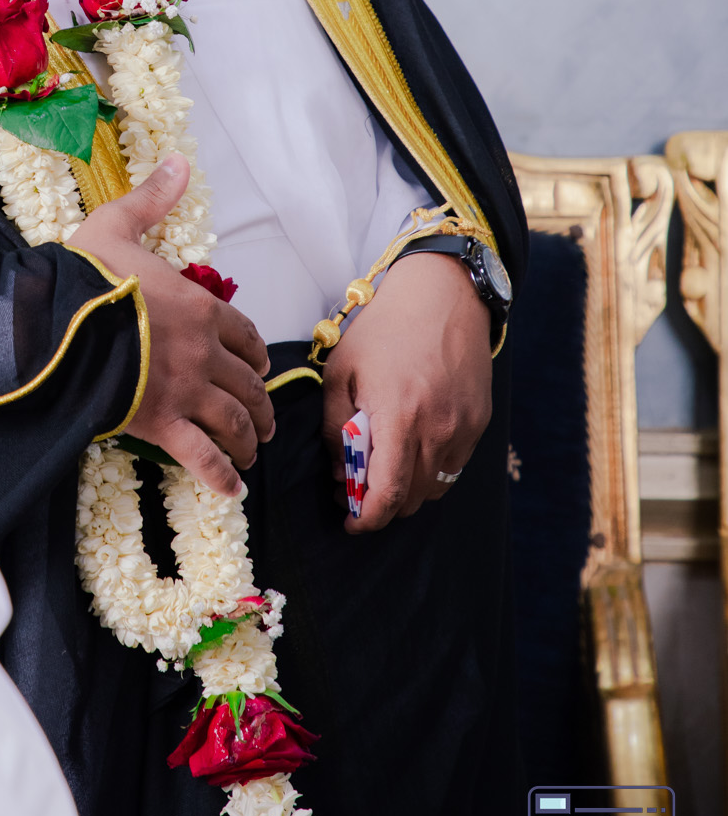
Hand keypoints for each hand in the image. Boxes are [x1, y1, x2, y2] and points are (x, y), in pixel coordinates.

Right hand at [68, 153, 272, 496]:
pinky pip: (202, 458)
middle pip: (248, 384)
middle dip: (260, 405)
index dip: (255, 354)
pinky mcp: (163, 425)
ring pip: (235, 421)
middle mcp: (204, 352)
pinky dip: (221, 477)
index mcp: (199, 307)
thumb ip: (152, 199)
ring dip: (249, 438)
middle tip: (263, 422)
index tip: (257, 367)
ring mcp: (186, 391)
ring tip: (251, 452)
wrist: (54, 325)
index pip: (245, 334)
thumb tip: (177, 161)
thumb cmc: (83, 276)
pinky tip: (232, 491)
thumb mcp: (118, 226)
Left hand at [321, 249, 491, 532]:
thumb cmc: (385, 327)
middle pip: (412, 498)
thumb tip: (339, 469)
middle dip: (382, 504)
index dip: (367, 518)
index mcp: (399, 418)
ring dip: (408, 488)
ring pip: (435, 485)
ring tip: (383, 465)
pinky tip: (411, 443)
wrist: (443, 293)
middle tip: (356, 488)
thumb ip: (335, 425)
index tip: (350, 521)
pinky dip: (430, 467)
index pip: (388, 494)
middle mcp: (438, 429)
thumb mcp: (342, 370)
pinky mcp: (479, 420)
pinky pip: (454, 463)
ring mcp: (464, 427)